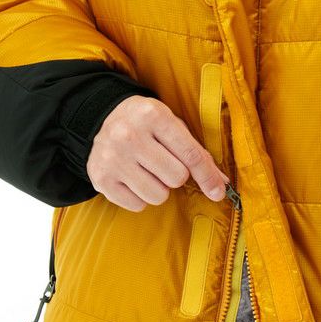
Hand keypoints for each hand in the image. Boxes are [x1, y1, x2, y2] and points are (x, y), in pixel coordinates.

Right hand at [86, 95, 229, 211]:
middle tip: (163, 164)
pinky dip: (139, 197)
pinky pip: (137, 205)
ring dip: (159, 189)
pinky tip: (132, 179)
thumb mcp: (172, 127)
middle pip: (176, 178)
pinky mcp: (100, 177)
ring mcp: (111, 157)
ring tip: (147, 172)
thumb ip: (198, 154)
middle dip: (176, 176)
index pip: (191, 155)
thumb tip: (221, 184)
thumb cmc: (148, 126)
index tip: (218, 193)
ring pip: (158, 196)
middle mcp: (129, 134)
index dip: (208, 177)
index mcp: (153, 115)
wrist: (101, 118)